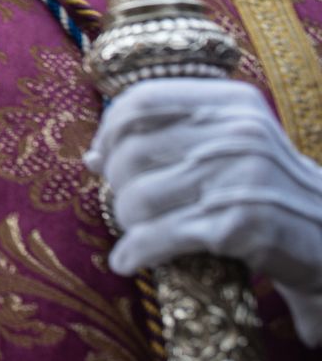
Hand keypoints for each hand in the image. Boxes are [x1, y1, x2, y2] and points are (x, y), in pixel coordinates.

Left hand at [85, 78, 321, 344]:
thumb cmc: (267, 187)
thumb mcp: (234, 140)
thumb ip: (171, 134)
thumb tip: (93, 156)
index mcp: (232, 103)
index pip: (143, 100)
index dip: (110, 130)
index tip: (102, 156)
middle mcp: (237, 133)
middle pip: (133, 151)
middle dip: (116, 182)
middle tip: (125, 201)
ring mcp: (239, 178)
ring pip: (139, 196)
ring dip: (125, 220)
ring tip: (135, 231)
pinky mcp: (238, 225)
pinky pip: (160, 236)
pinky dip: (134, 251)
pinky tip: (126, 261)